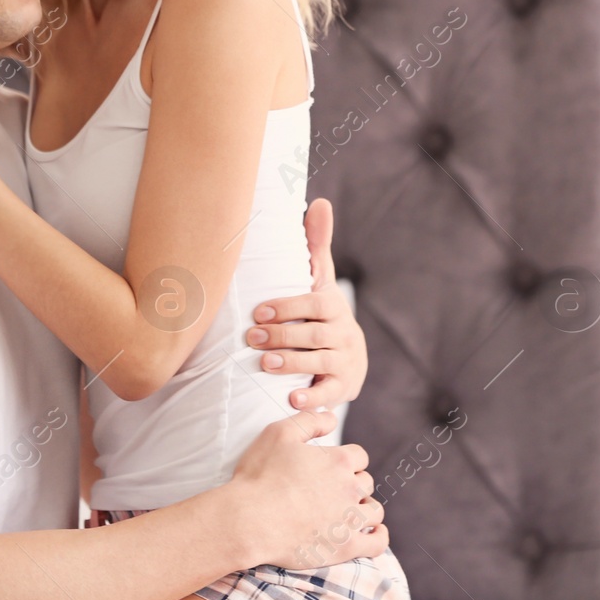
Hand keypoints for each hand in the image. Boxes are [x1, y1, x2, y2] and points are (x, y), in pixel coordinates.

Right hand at [228, 409, 386, 569]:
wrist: (248, 521)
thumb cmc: (260, 476)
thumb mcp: (279, 433)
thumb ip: (310, 420)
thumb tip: (332, 416)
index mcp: (339, 460)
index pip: (358, 456)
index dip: (345, 460)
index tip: (331, 468)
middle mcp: (350, 488)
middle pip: (365, 483)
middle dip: (352, 484)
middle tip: (331, 492)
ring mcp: (350, 520)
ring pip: (373, 510)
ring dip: (364, 509)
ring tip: (348, 513)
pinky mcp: (345, 547)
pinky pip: (376, 543)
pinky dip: (377, 537)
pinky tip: (370, 534)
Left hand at [250, 198, 368, 409]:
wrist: (347, 360)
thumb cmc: (322, 314)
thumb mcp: (320, 281)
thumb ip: (316, 245)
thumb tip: (320, 201)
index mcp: (334, 307)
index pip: (315, 303)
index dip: (288, 306)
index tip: (259, 311)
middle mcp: (344, 333)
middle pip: (314, 334)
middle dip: (282, 336)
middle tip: (251, 338)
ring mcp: (345, 362)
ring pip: (320, 362)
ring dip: (292, 363)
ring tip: (263, 364)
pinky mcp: (344, 388)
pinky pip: (330, 393)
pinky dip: (312, 397)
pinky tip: (291, 399)